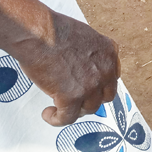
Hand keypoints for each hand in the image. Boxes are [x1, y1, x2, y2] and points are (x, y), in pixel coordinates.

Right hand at [12, 12, 119, 126]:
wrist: (40, 34)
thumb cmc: (54, 31)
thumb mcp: (86, 36)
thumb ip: (91, 53)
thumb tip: (84, 65)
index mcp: (109, 53)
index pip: (112, 79)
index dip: (99, 87)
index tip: (88, 90)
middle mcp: (105, 70)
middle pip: (104, 96)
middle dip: (89, 99)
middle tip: (74, 99)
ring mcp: (90, 85)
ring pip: (88, 109)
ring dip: (74, 110)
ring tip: (59, 106)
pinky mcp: (72, 97)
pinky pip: (67, 118)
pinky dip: (57, 119)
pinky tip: (48, 113)